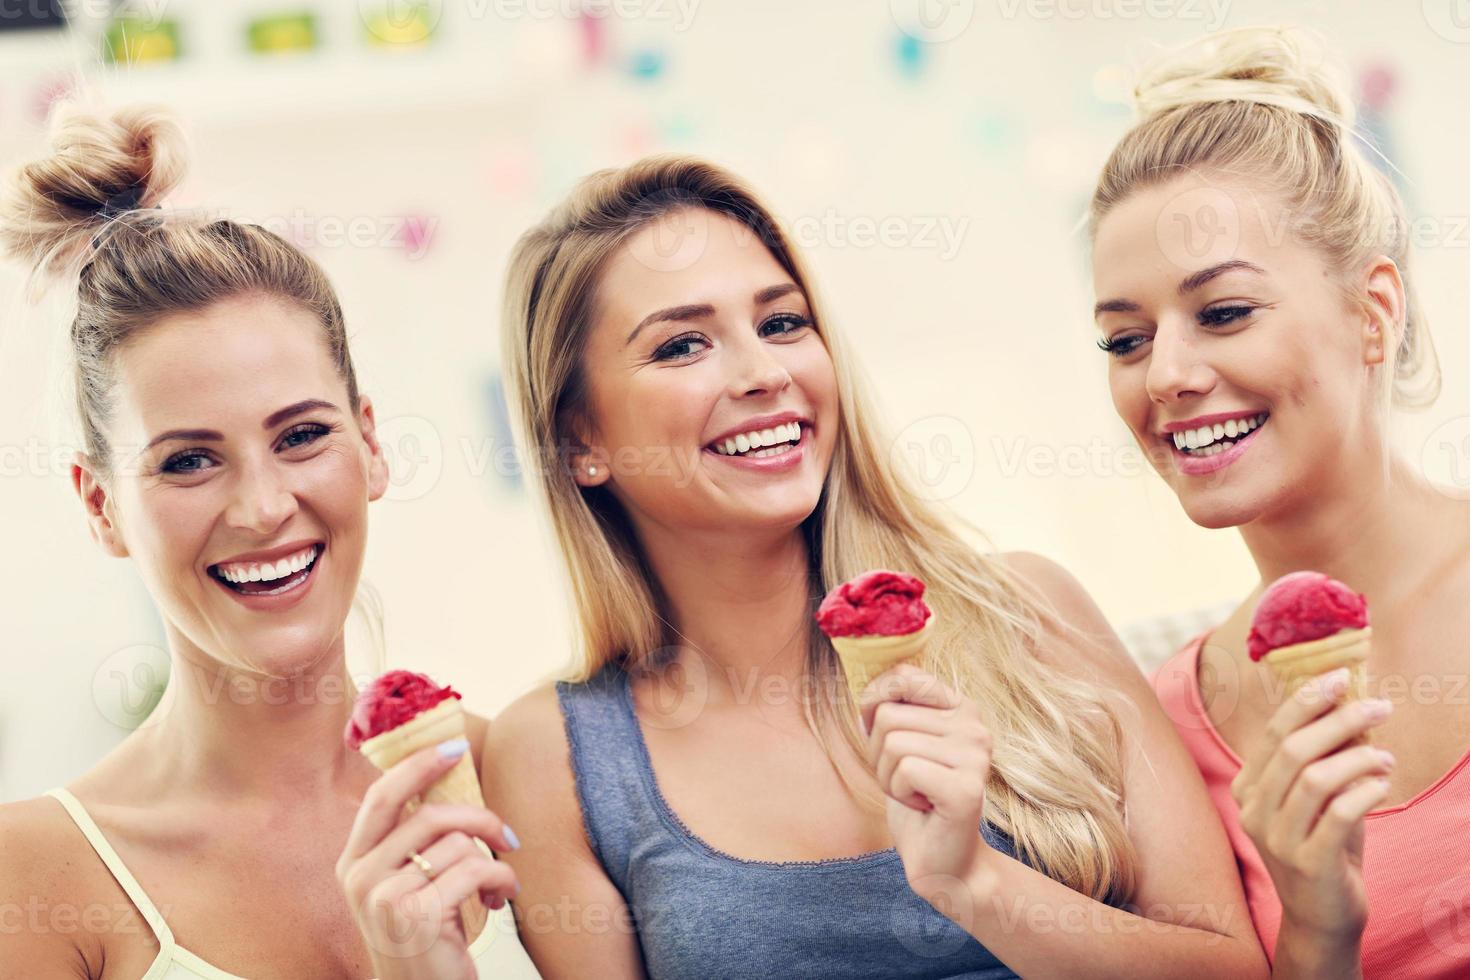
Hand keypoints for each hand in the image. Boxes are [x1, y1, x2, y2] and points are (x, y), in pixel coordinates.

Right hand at [336, 738, 520, 979]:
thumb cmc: (426, 938)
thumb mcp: (407, 886)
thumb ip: (413, 842)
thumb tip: (445, 777)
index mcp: (354, 862)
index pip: (381, 796)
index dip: (418, 765)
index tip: (455, 745)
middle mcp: (360, 877)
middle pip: (430, 815)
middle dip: (480, 819)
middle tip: (507, 836)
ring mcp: (383, 896)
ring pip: (458, 845)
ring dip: (494, 863)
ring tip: (497, 888)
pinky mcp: (415, 915)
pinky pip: (475, 870)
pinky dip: (501, 881)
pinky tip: (498, 900)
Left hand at [860, 664, 995, 901]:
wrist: (944, 861)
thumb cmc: (918, 800)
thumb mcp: (900, 746)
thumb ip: (890, 712)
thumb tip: (866, 694)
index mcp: (960, 708)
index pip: (904, 675)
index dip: (875, 700)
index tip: (877, 730)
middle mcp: (974, 726)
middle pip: (889, 716)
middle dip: (878, 754)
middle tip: (905, 780)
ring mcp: (975, 756)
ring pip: (892, 743)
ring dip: (888, 777)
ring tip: (915, 794)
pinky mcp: (965, 788)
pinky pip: (904, 770)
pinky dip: (899, 793)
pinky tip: (923, 806)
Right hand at [1232, 667, 1392, 946]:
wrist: (1321, 917)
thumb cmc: (1322, 847)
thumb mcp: (1315, 800)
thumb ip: (1323, 760)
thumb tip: (1350, 708)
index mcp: (1248, 788)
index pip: (1273, 732)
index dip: (1307, 700)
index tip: (1341, 677)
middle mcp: (1253, 810)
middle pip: (1294, 749)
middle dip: (1340, 720)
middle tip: (1379, 707)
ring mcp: (1277, 839)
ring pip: (1316, 778)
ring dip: (1359, 757)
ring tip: (1386, 757)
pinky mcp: (1308, 863)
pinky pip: (1340, 814)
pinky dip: (1365, 791)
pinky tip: (1382, 785)